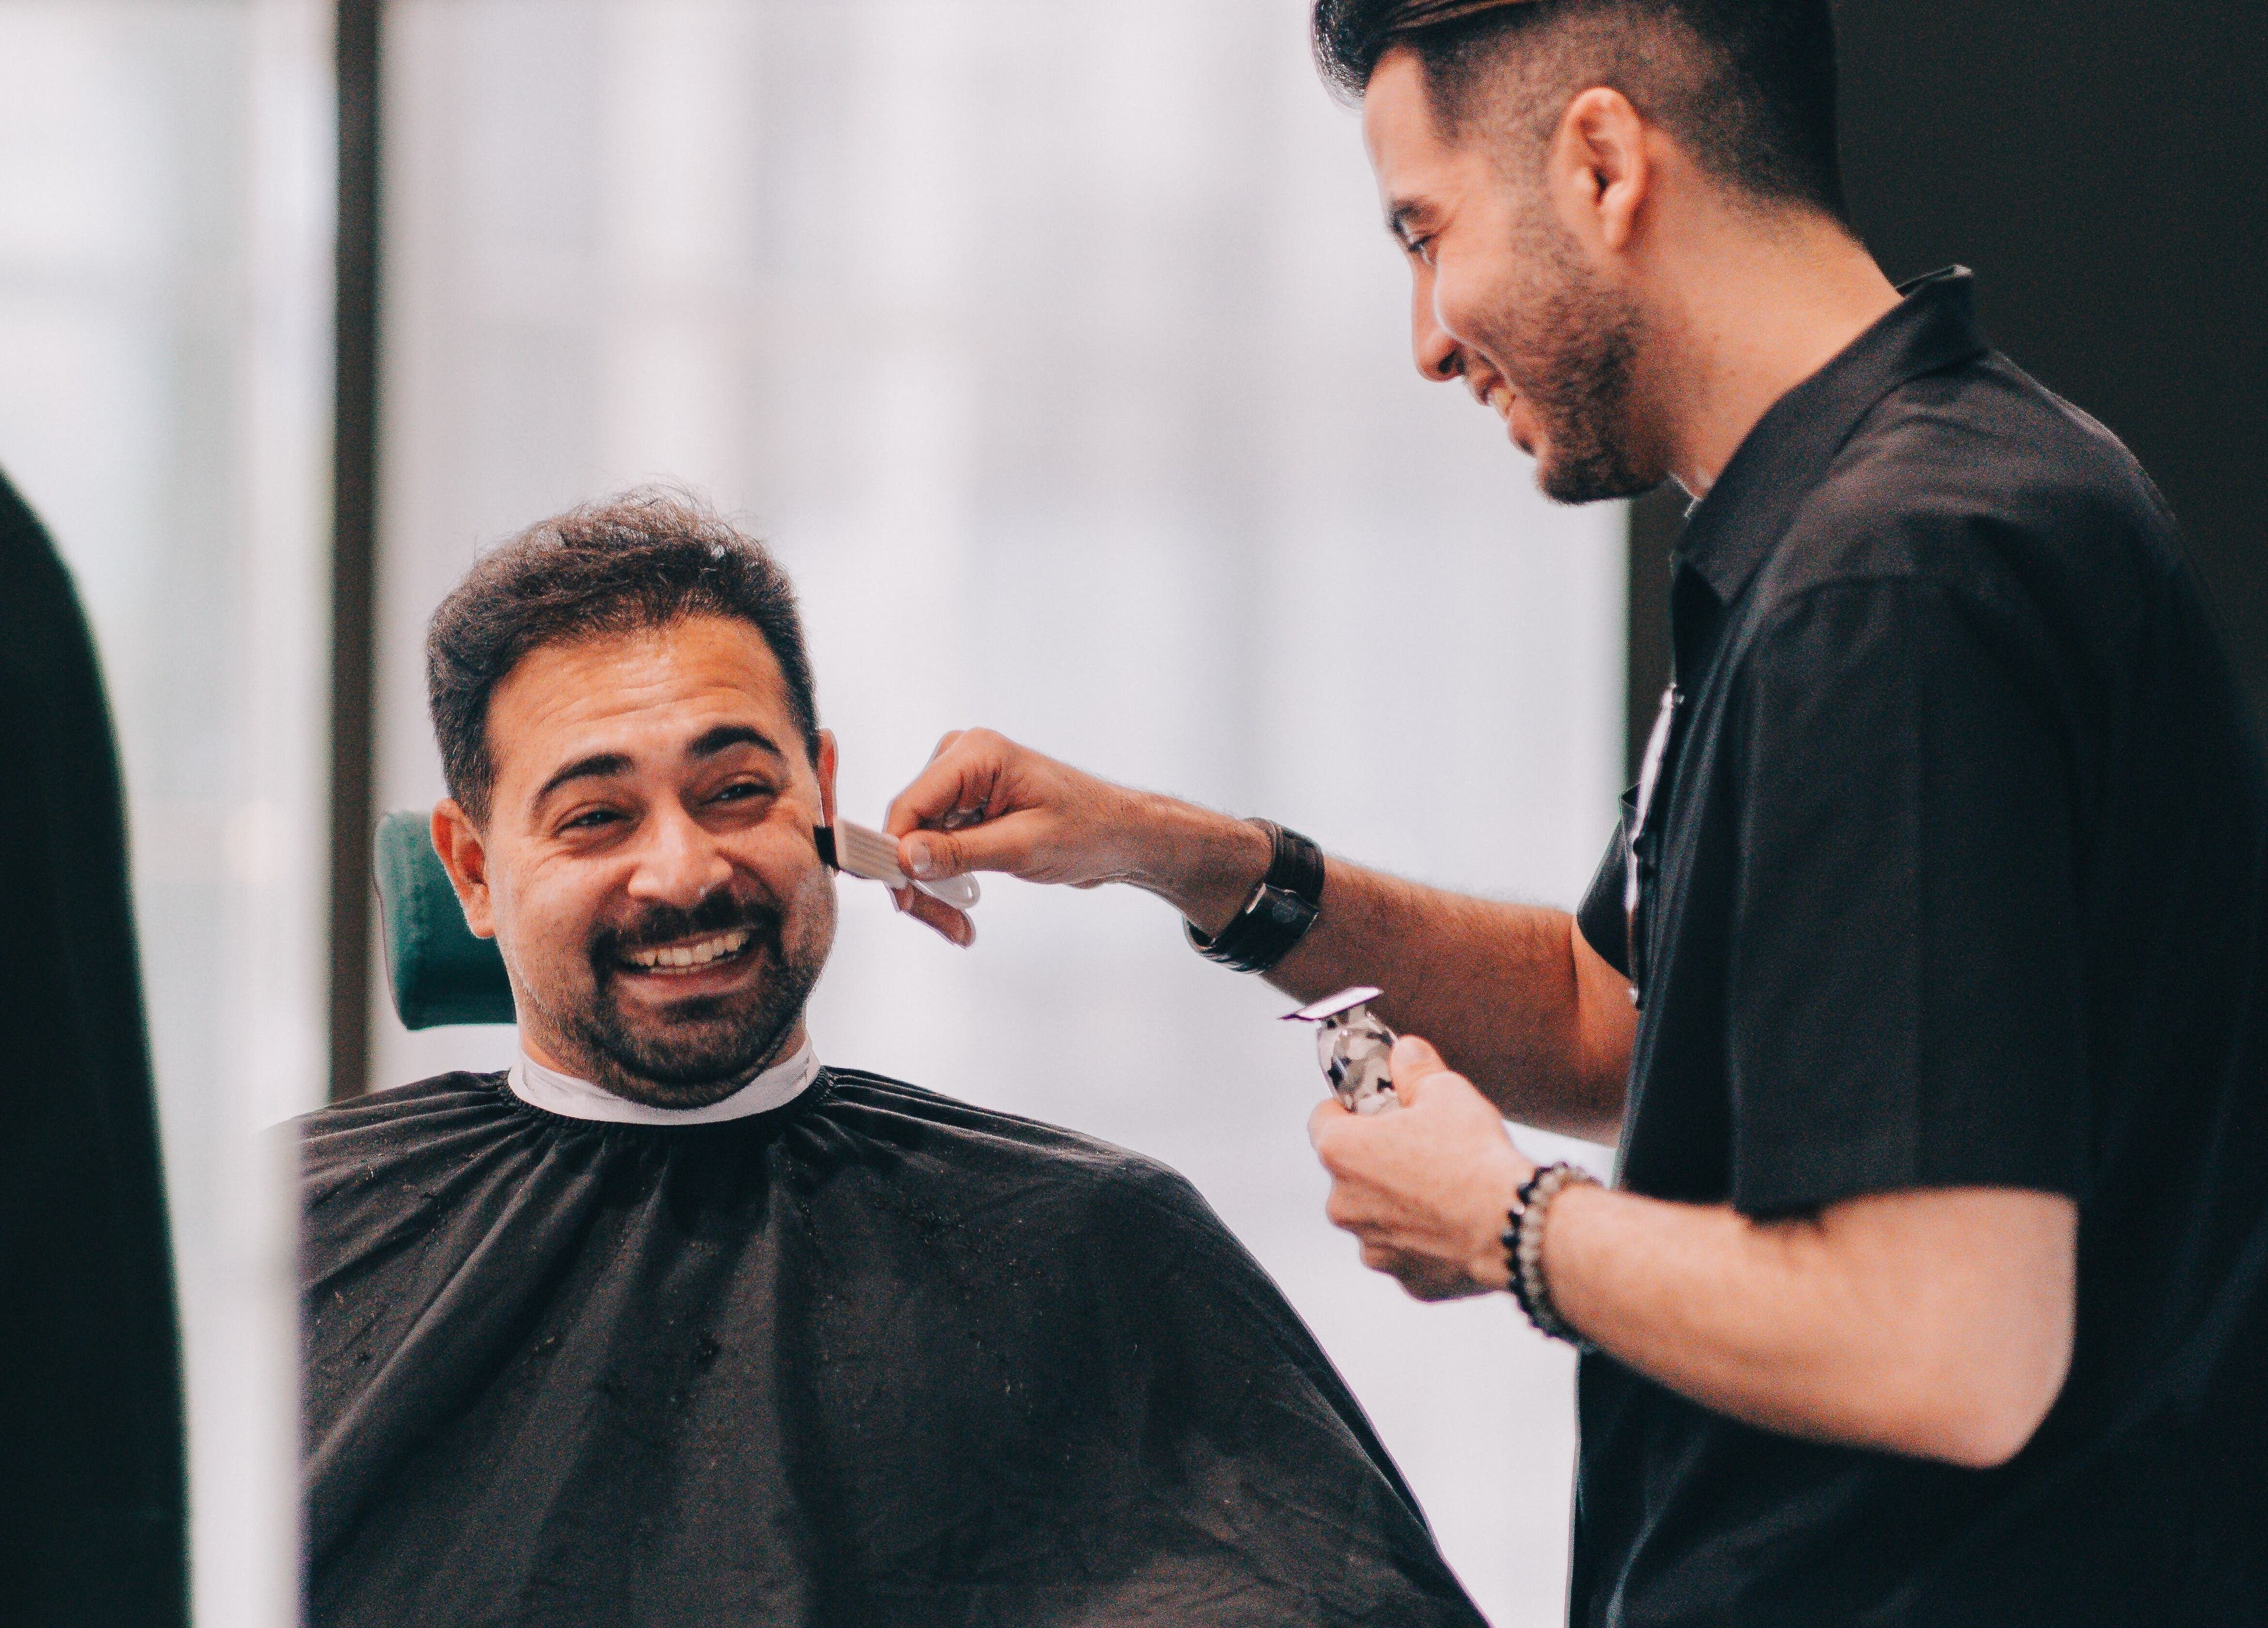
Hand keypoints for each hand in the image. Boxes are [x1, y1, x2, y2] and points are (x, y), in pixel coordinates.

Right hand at [881, 728, 1265, 945]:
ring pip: (916, 846)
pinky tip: (960, 914)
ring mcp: (961, 784)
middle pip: (908, 828)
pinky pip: (933, 849)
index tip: (902, 901)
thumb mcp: (1024, 846)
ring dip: (931, 891)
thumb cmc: (1089, 830)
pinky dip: (943, 883)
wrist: (1122, 837)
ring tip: (959, 929)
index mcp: (975, 754)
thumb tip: (904, 857)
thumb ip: (960, 851)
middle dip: (919, 883)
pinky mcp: (966, 808)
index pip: (909, 804)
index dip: (894, 856)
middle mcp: (961, 760)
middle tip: (948, 928)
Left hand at [1309, 1035, 1534, 1300]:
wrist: (1514, 1225)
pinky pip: (1409, 1252)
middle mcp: (1343, 1205)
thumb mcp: (1445, 1090)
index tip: (1377, 1107)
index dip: (1352, 1109)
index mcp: (1340, 1152)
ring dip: (1401, 1204)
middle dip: (1380, 1160)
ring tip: (1447, 1189)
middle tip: (1424, 1147)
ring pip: (1378, 1216)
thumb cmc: (1472, 1156)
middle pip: (1352, 1172)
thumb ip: (1414, 1067)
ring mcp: (1373, 1247)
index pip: (1324, 1119)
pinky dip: (1426, 1240)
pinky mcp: (1406, 1280)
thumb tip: (1405, 1053)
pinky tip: (1458, 1224)